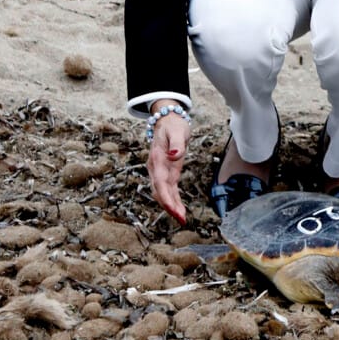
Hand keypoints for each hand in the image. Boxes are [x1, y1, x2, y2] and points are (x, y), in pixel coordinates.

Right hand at [146, 101, 190, 224]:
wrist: (167, 120)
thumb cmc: (173, 125)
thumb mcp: (177, 131)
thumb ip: (177, 144)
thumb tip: (175, 155)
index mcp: (157, 159)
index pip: (160, 182)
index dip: (166, 197)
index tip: (174, 209)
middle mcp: (156, 168)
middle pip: (160, 191)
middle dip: (169, 206)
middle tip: (181, 219)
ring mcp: (160, 171)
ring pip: (163, 192)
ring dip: (171, 206)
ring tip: (182, 218)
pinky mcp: (167, 172)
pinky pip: (169, 189)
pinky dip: (173, 200)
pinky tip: (180, 210)